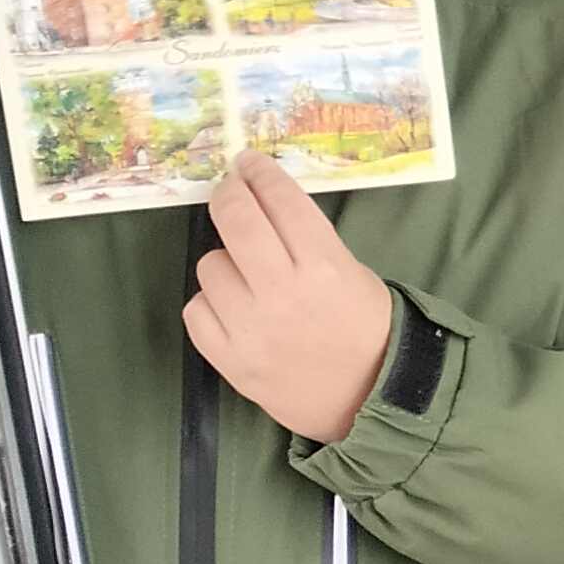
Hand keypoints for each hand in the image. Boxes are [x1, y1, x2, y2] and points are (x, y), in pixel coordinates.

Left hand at [183, 147, 396, 444]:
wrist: (367, 400)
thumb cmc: (365, 329)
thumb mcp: (351, 273)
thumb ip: (306, 240)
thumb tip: (261, 203)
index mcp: (324, 267)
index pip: (280, 200)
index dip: (260, 173)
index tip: (248, 163)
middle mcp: (282, 293)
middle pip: (235, 220)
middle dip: (229, 194)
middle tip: (230, 190)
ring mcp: (251, 329)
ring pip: (210, 265)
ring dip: (225, 261)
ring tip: (247, 274)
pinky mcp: (229, 360)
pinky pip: (196, 309)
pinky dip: (211, 303)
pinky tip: (232, 307)